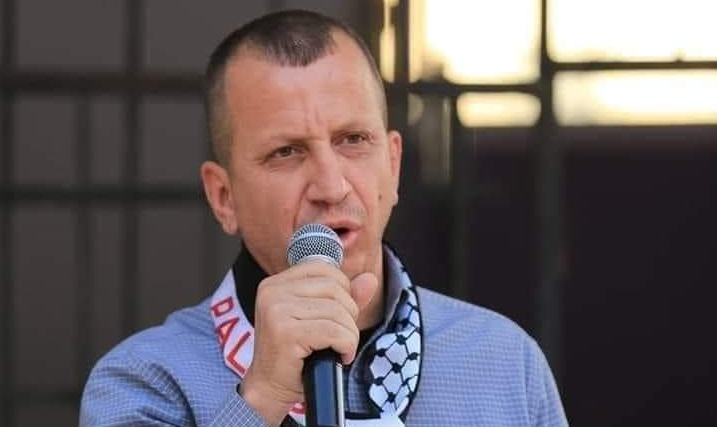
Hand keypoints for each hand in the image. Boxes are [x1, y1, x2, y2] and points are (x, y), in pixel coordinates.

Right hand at [239, 260, 377, 425]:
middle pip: (335, 288)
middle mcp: (273, 292)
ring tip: (339, 349)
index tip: (337, 317)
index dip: (343, 291)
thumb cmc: (295, 356)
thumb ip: (345, 298)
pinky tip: (339, 357)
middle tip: (340, 338)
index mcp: (276, 284)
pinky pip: (335, 331)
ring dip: (349, 334)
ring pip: (338, 311)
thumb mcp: (320, 320)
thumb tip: (370, 278)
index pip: (324, 269)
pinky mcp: (286, 331)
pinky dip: (346, 346)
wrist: (269, 389)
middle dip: (349, 315)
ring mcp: (277, 310)